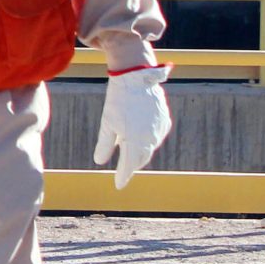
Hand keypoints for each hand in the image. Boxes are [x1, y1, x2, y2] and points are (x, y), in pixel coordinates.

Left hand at [93, 66, 172, 187]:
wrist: (137, 78)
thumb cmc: (118, 101)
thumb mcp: (107, 124)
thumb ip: (104, 145)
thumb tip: (100, 161)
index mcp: (135, 141)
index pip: (129, 165)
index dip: (123, 176)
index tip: (118, 185)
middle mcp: (151, 138)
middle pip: (141, 158)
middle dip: (132, 166)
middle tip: (124, 173)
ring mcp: (160, 130)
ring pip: (150, 148)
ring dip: (140, 153)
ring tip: (131, 157)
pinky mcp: (164, 121)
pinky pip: (156, 136)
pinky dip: (148, 141)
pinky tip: (141, 140)